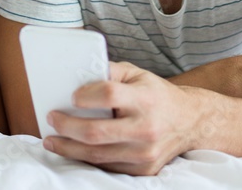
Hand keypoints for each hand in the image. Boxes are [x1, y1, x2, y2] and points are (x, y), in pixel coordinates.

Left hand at [44, 62, 195, 175]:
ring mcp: (145, 153)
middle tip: (51, 119)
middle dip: (67, 127)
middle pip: (97, 132)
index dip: (87, 96)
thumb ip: (110, 71)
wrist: (190, 121)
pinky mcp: (144, 170)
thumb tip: (77, 74)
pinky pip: (108, 167)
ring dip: (69, 148)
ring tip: (52, 140)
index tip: (72, 97)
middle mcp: (147, 128)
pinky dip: (87, 159)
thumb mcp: (137, 74)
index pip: (109, 95)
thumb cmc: (156, 94)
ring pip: (98, 155)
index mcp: (146, 99)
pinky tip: (73, 150)